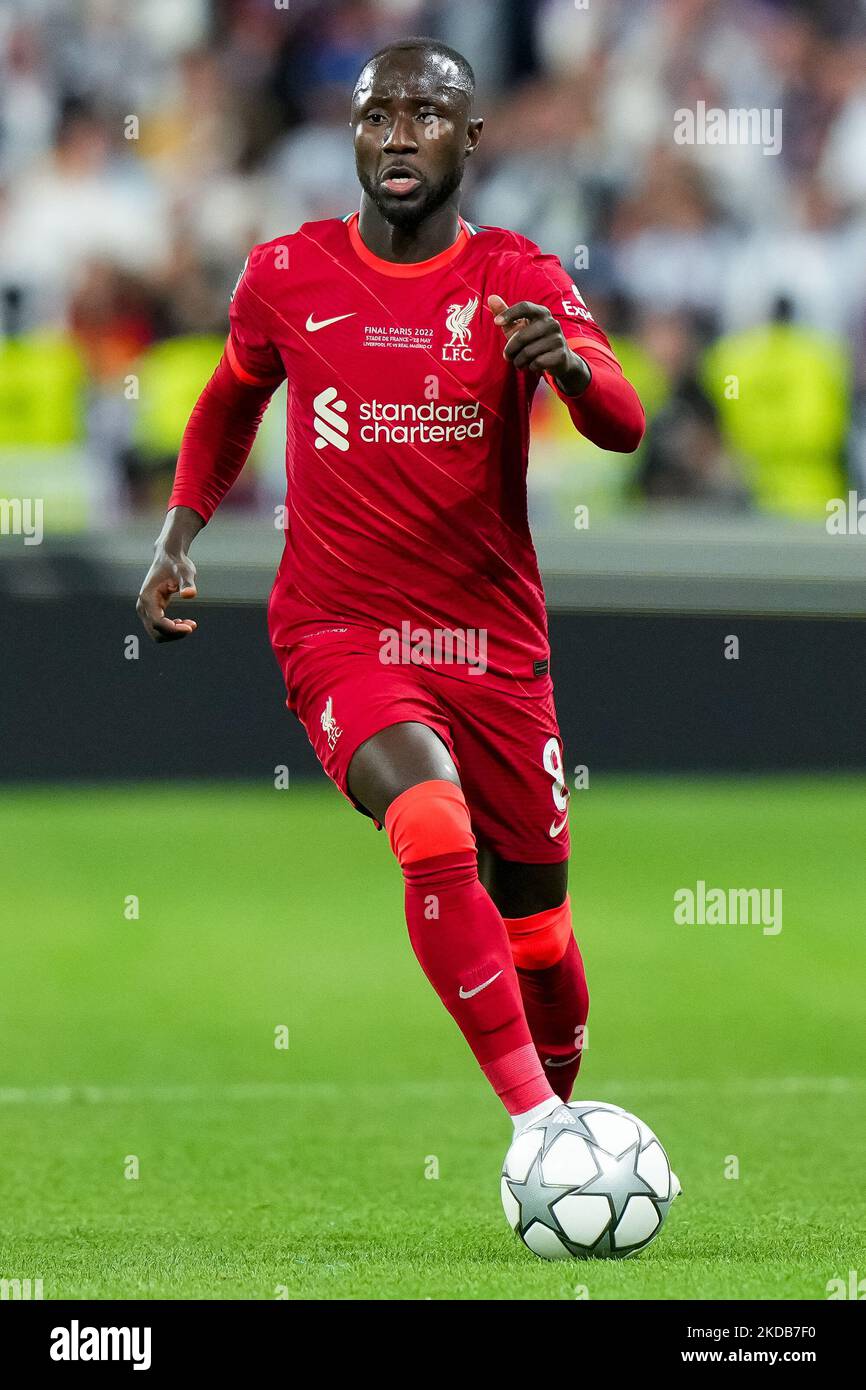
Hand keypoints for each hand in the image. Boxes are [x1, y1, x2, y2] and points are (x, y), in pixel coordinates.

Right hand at [136, 506, 202, 642]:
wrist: (168, 556)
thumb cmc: (177, 563)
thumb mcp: (185, 572)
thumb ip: (187, 584)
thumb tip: (189, 594)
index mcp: (148, 598)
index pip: (157, 623)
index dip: (173, 629)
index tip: (190, 628)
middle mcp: (143, 606)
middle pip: (155, 632)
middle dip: (174, 633)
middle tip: (192, 625)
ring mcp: (145, 609)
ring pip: (156, 633)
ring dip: (173, 633)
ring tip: (190, 624)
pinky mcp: (150, 610)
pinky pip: (158, 627)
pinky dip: (171, 629)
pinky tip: (184, 622)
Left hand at [488, 294, 589, 395]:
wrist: (560, 359)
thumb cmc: (534, 340)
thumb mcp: (518, 327)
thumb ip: (505, 313)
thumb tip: (491, 297)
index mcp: (541, 312)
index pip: (524, 307)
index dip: (510, 313)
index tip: (496, 322)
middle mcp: (551, 323)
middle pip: (522, 336)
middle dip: (510, 349)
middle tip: (507, 356)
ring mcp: (558, 339)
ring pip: (528, 352)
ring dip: (519, 361)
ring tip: (519, 363)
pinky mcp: (560, 355)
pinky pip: (537, 363)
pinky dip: (530, 367)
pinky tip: (532, 366)